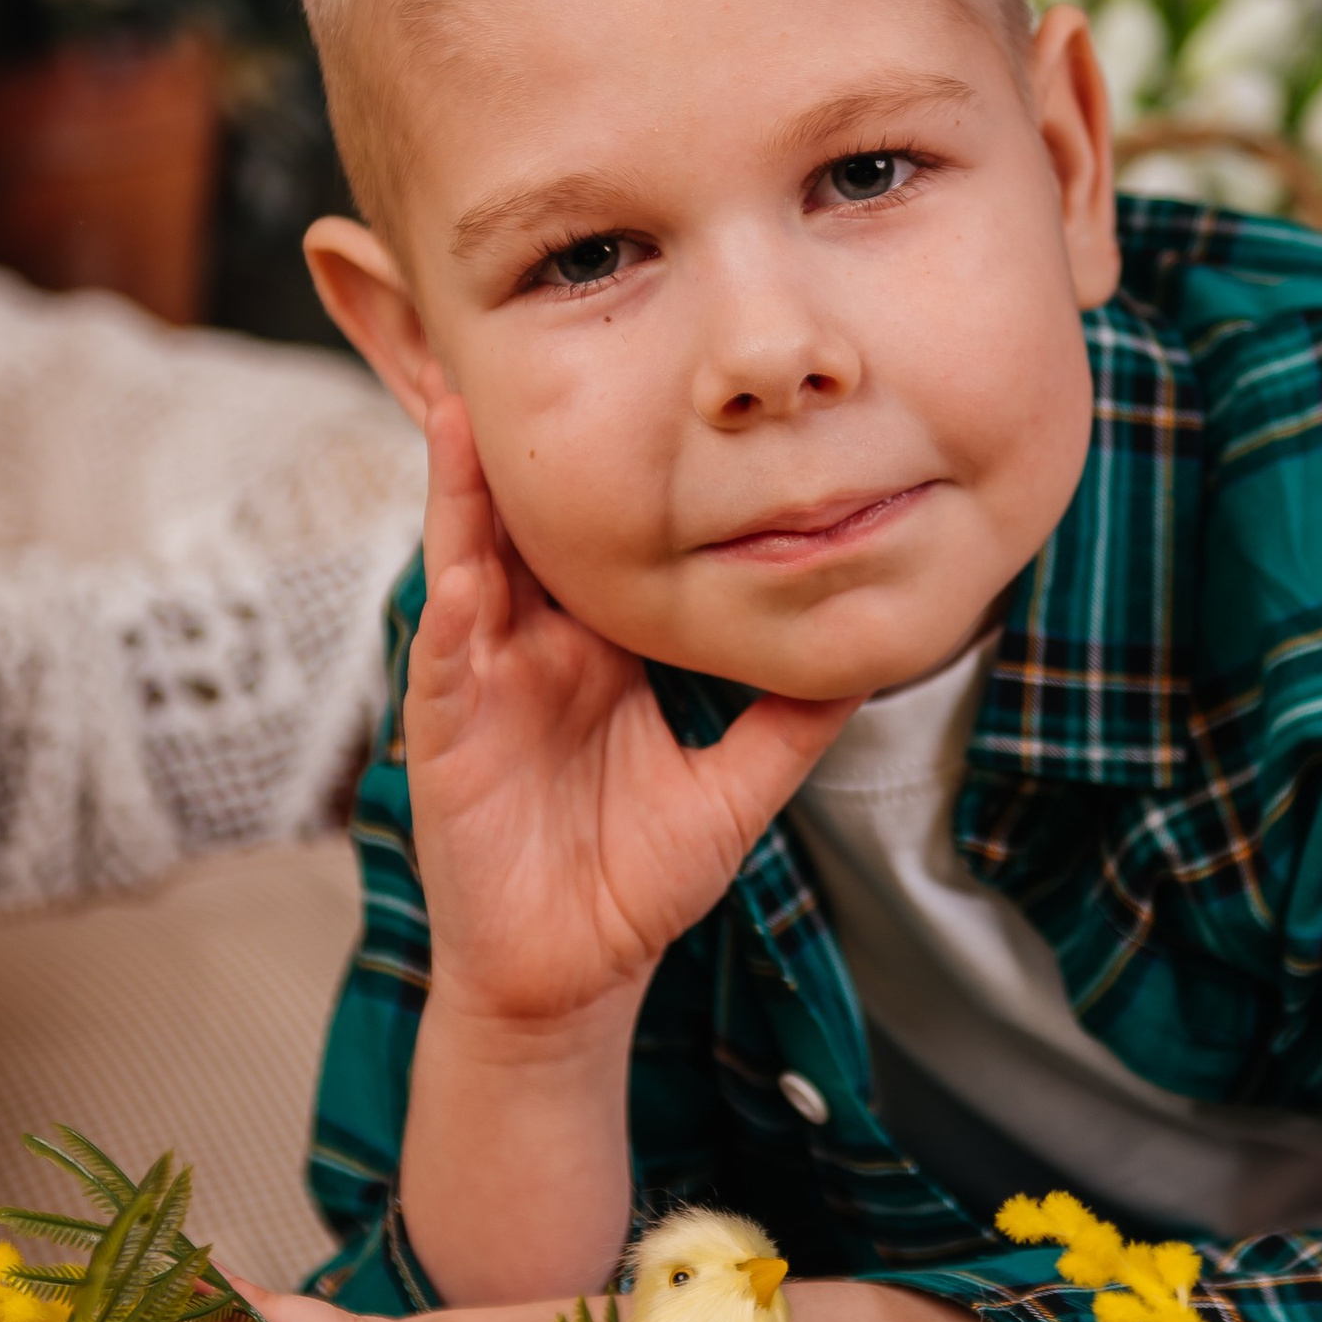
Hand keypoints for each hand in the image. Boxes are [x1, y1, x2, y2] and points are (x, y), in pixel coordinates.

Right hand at [407, 395, 857, 1033]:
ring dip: (456, 497)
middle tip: (497, 345)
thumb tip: (874, 656)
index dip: (597, 462)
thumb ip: (795, 720)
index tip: (625, 377)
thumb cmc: (636, 881)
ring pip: (466, 570)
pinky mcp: (450, 742)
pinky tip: (458, 578)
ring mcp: (485, 687)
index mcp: (596, 646)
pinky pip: (447, 669)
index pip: (592, 536)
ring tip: (456, 416)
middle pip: (515, 525)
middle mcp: (535, 648)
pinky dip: (451, 621)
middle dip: (501, 442)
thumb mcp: (737, 789)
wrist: (572, 977)